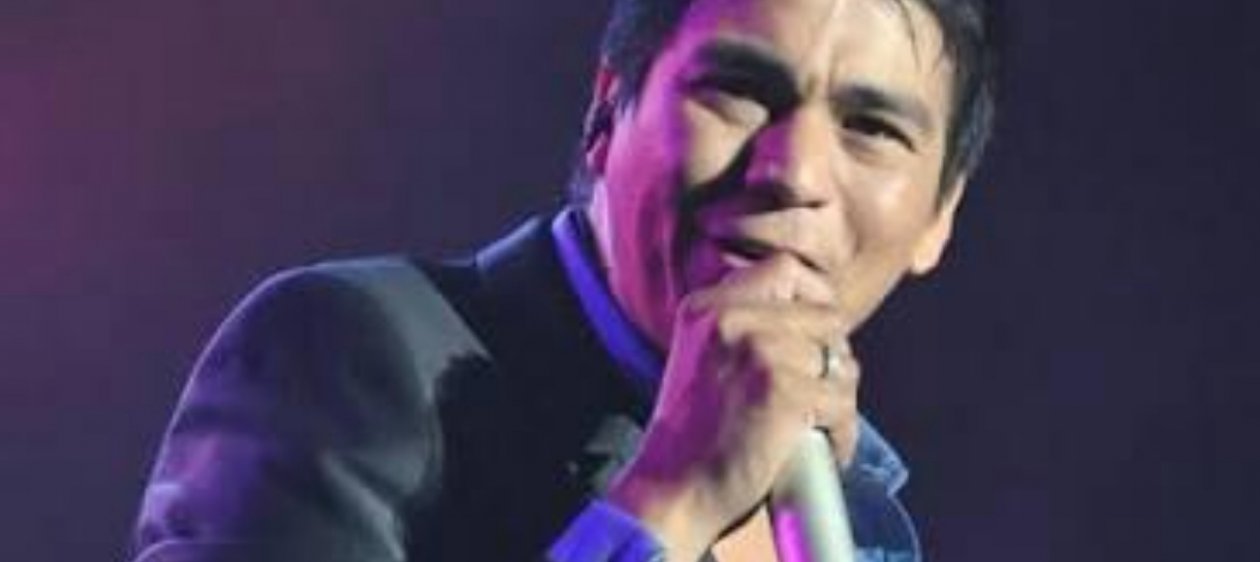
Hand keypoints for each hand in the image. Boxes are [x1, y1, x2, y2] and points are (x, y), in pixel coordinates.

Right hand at [606, 254, 860, 561]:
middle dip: (832, 359)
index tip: (816, 335)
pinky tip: (823, 449)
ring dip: (840, 400)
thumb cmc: (694, 437)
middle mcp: (731, 319)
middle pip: (826, 317)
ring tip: (817, 427)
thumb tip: (819, 321)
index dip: (813, 297)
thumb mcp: (703, 358)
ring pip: (840, 363)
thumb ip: (746, 329)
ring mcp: (759, 352)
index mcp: (706, 307)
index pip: (784, 269)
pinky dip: (842, 434)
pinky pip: (842, 404)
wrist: (674, 492)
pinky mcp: (784, 392)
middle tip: (818, 395)